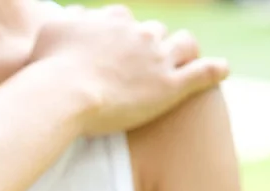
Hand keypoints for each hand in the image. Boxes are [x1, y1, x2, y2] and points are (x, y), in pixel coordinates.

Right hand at [32, 4, 228, 133]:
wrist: (62, 94)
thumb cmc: (48, 67)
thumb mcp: (51, 32)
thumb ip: (68, 22)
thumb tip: (74, 18)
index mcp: (113, 20)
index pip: (123, 19)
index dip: (120, 34)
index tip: (114, 49)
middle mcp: (139, 34)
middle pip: (153, 32)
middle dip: (148, 44)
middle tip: (140, 64)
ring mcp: (157, 59)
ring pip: (183, 44)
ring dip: (181, 51)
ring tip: (180, 62)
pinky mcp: (170, 87)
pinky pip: (203, 72)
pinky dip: (214, 70)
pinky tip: (220, 70)